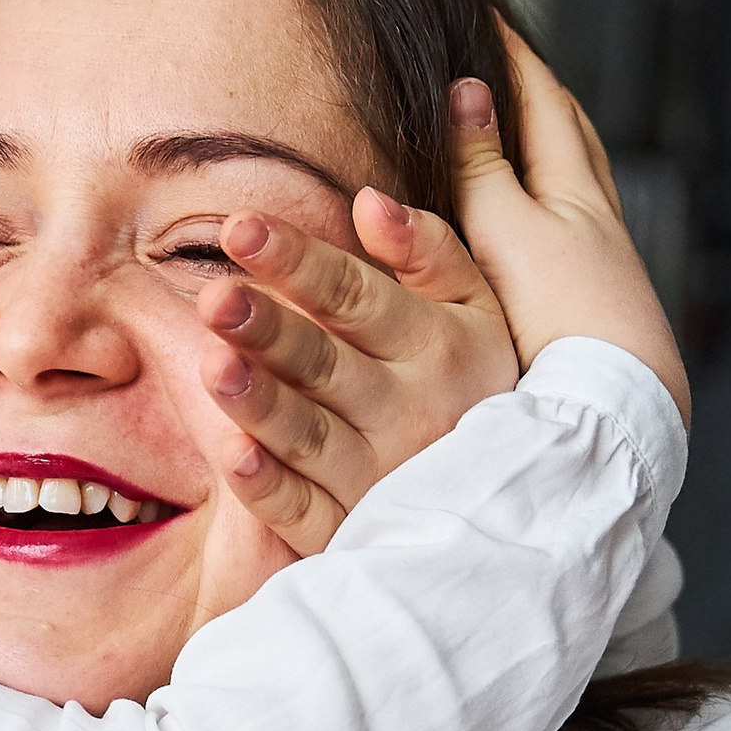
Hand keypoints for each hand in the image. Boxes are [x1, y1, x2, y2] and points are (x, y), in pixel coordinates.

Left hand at [195, 191, 519, 554]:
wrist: (516, 499)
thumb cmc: (476, 381)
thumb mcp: (478, 309)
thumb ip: (430, 251)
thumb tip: (368, 201)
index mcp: (434, 345)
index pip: (355, 294)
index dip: (298, 260)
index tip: (239, 226)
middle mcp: (408, 410)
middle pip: (325, 364)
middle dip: (271, 330)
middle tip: (216, 297)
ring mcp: (378, 476)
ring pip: (310, 437)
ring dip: (262, 405)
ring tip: (215, 366)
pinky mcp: (350, 529)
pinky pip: (305, 511)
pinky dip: (270, 489)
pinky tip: (233, 457)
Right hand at [451, 29, 689, 426]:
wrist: (613, 403)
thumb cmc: (561, 317)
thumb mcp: (506, 230)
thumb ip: (482, 166)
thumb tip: (467, 91)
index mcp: (576, 186)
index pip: (544, 99)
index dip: (513, 55)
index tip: (484, 14)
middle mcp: (597, 216)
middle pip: (574, 135)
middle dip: (542, 95)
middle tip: (513, 65)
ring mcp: (602, 260)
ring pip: (580, 182)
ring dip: (552, 149)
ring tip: (524, 135)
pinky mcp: (596, 304)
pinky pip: (573, 225)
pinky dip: (552, 201)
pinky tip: (538, 225)